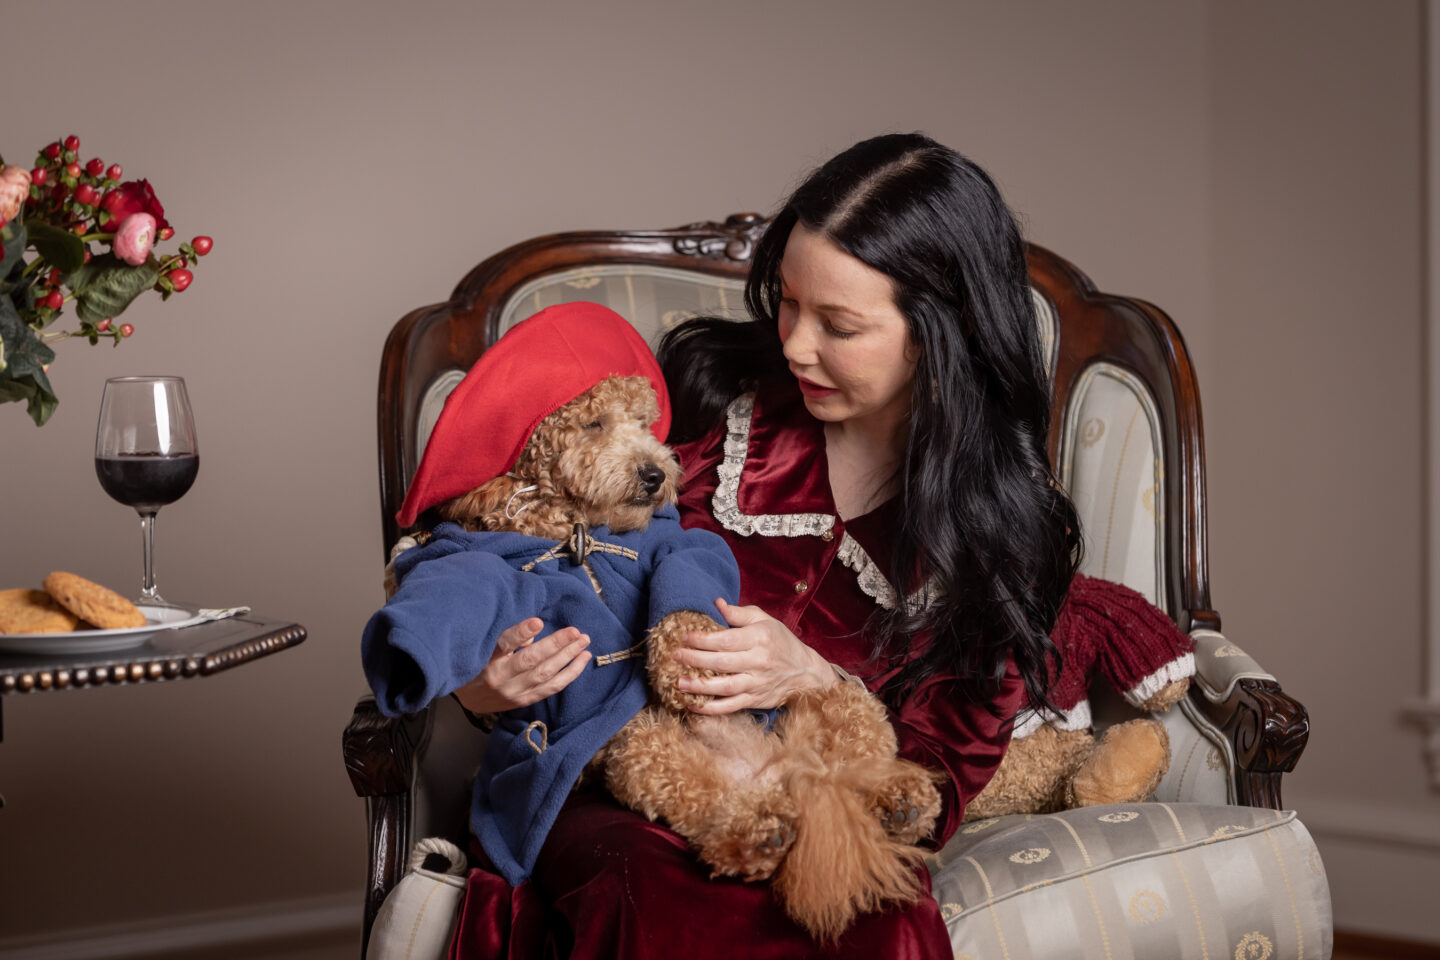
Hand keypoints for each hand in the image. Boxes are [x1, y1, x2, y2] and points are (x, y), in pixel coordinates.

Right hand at [452, 619, 590, 713]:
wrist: (469, 698)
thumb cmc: (478, 663)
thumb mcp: (484, 648)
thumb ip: (508, 639)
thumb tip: (534, 632)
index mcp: (487, 659)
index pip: (504, 644)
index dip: (521, 633)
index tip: (538, 621)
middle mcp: (500, 677)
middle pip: (531, 660)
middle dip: (557, 645)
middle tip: (576, 632)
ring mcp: (513, 692)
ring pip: (545, 675)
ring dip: (568, 658)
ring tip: (584, 643)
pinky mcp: (523, 701)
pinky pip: (550, 688)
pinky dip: (569, 674)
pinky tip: (581, 661)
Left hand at [671, 599, 835, 713]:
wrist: (806, 672)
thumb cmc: (782, 642)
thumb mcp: (765, 621)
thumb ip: (740, 613)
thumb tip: (717, 603)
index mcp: (760, 638)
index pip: (726, 639)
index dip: (702, 639)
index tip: (683, 637)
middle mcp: (759, 661)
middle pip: (722, 662)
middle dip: (695, 660)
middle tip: (675, 657)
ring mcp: (757, 683)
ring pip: (726, 687)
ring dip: (700, 687)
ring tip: (679, 683)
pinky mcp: (756, 700)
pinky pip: (731, 706)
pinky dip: (712, 708)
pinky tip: (694, 705)